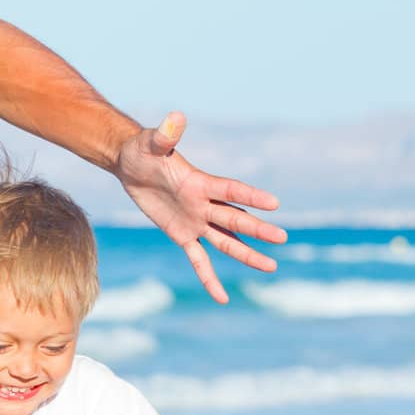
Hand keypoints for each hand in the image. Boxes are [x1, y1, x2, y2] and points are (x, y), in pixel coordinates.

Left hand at [114, 112, 286, 303]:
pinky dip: (208, 278)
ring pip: (226, 241)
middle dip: (256, 229)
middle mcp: (204, 203)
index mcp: (201, 182)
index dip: (250, 196)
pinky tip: (221, 297)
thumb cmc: (143, 150)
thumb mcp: (150, 143)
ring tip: (272, 267)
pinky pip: (198, 259)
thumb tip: (175, 117)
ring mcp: (196, 221)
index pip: (230, 190)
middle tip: (282, 238)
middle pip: (234, 218)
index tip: (274, 203)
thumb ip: (165, 135)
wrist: (132, 165)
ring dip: (247, 254)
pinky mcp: (182, 235)